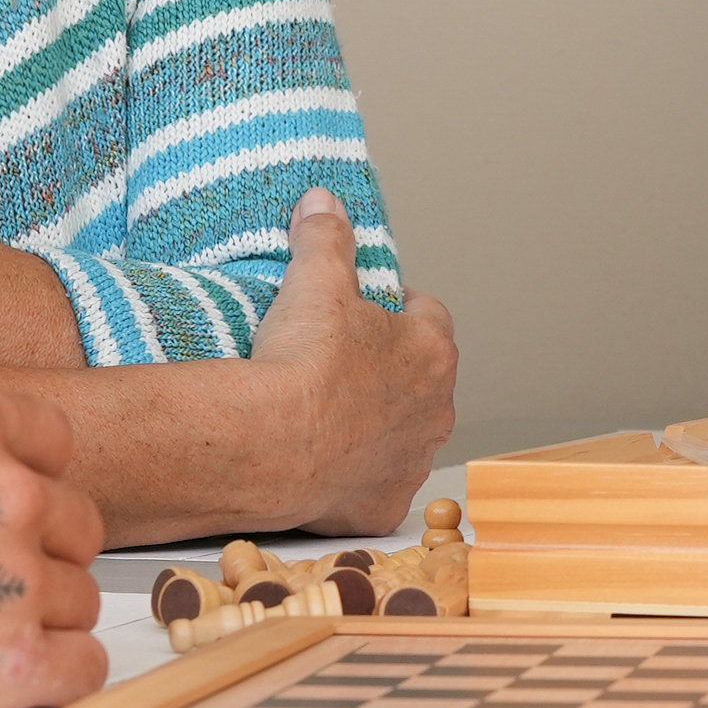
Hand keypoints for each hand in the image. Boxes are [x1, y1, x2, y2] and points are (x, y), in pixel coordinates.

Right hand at [0, 328, 112, 707]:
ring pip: (78, 595)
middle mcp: (3, 493)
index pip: (52, 440)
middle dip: (33, 543)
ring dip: (38, 610)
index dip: (15, 471)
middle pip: (74, 520)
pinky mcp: (6, 668)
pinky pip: (78, 666)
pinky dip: (50, 669)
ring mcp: (8, 582)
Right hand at [246, 191, 457, 535]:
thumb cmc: (303, 363)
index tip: (367, 308)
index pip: (428, 315)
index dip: (398, 308)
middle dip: (389, 370)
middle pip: (420, 380)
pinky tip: (322, 464)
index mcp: (431, 350)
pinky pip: (375, 486)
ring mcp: (412, 462)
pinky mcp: (382, 505)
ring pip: (402, 435)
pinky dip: (354, 476)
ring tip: (327, 414)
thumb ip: (325, 237)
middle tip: (341, 362)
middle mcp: (436, 410)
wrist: (271, 444)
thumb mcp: (313, 282)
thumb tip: (324, 202)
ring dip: (376, 425)